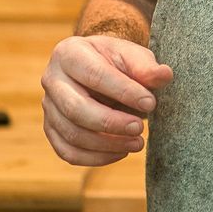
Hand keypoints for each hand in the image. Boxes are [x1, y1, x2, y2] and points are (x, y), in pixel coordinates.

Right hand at [41, 36, 173, 166]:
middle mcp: (52, 79)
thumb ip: (146, 67)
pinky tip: (120, 152)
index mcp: (69, 53)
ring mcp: (48, 106)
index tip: (151, 103)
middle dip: (111, 123)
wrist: (98, 68)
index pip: (94, 75)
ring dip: (107, 145)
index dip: (123, 91)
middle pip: (76, 109)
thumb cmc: (117, 61)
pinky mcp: (51, 128)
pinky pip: (67, 151)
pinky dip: (95, 158)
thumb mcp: (133, 56)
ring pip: (71, 134)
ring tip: (137, 143)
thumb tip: (164, 76)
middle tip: (140, 128)